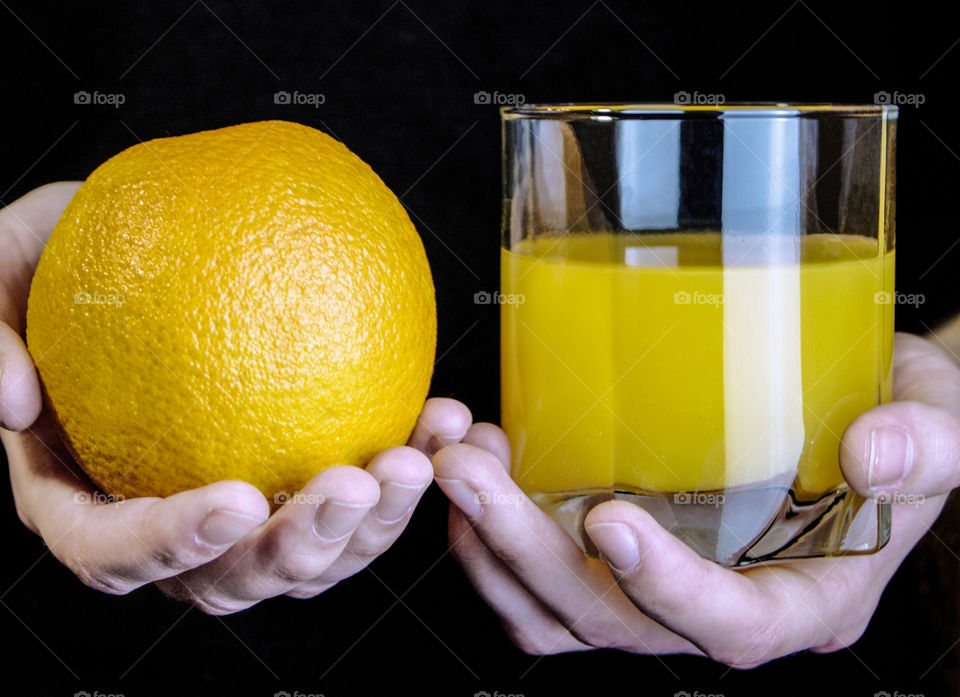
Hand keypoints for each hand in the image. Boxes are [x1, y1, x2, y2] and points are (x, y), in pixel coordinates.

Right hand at [0, 182, 471, 613]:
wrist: (133, 249)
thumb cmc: (53, 263)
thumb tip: (14, 402)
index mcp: (79, 498)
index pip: (111, 552)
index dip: (170, 545)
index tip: (235, 495)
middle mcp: (163, 524)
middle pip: (230, 579)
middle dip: (302, 545)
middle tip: (362, 480)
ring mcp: (238, 508)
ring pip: (310, 555)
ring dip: (377, 520)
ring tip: (423, 453)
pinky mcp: (298, 474)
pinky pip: (356, 491)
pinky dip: (406, 462)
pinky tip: (446, 416)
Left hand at [433, 332, 956, 665]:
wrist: (868, 409)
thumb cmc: (909, 420)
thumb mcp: (944, 420)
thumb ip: (924, 443)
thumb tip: (873, 454)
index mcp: (803, 598)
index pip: (732, 624)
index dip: (669, 587)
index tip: (609, 517)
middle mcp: (720, 607)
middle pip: (612, 620)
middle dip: (529, 549)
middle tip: (468, 467)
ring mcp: (661, 592)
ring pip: (557, 613)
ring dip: (491, 545)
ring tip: (454, 458)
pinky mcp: (621, 562)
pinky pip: (539, 588)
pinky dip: (492, 543)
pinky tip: (480, 468)